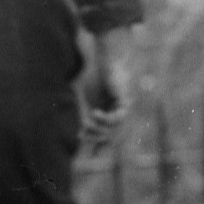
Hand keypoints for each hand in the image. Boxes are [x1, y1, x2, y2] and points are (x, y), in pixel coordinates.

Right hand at [80, 26, 132, 150]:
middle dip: (94, 137)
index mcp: (105, 114)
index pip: (104, 134)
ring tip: (88, 122)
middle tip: (82, 133)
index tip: (81, 140)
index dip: (94, 141)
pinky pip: (115, 119)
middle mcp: (114, 114)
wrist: (97, 63)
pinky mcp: (124, 103)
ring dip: (98, 128)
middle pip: (108, 136)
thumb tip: (79, 134)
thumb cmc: (87, 78)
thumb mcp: (80, 100)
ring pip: (112, 129)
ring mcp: (120, 110)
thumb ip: (81, 116)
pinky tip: (94, 113)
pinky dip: (104, 118)